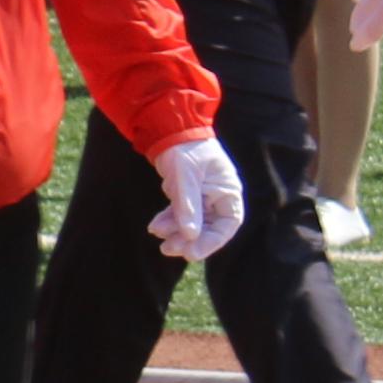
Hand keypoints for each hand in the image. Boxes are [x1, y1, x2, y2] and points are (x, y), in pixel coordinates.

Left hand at [147, 136, 250, 265]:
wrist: (169, 129)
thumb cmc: (184, 149)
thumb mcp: (185, 178)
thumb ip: (188, 206)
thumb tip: (190, 235)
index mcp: (228, 190)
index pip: (228, 224)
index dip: (212, 241)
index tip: (192, 253)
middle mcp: (219, 196)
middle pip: (209, 227)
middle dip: (189, 240)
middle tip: (169, 249)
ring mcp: (203, 196)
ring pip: (192, 223)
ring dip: (176, 232)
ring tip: (158, 235)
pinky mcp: (188, 195)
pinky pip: (180, 214)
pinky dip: (169, 221)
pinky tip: (155, 227)